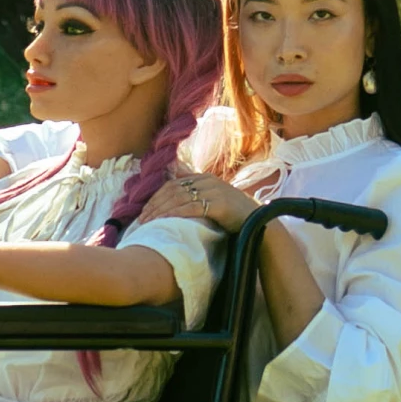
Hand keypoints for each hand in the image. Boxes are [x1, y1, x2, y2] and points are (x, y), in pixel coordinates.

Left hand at [136, 166, 256, 233]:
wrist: (259, 222)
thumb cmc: (234, 215)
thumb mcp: (214, 200)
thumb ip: (197, 195)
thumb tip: (175, 191)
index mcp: (204, 178)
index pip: (173, 184)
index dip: (156, 197)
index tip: (144, 211)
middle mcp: (208, 181)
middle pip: (172, 190)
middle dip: (154, 205)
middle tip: (141, 220)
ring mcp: (214, 190)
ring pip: (178, 198)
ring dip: (160, 211)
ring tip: (148, 223)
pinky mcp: (219, 203)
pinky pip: (191, 207)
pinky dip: (174, 214)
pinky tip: (164, 222)